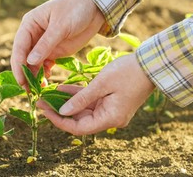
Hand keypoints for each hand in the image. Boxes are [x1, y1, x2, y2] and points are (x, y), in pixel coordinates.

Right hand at [11, 0, 104, 85]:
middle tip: (28, 91)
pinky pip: (44, 66)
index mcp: (30, 24)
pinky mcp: (53, 51)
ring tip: (38, 90)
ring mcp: (43, 45)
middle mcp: (33, 35)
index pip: (19, 47)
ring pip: (33, 64)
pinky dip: (44, 74)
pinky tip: (47, 82)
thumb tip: (29, 62)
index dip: (18, 64)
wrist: (94, 7)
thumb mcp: (61, 26)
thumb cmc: (75, 9)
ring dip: (34, 76)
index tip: (21, 80)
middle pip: (23, 58)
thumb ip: (46, 44)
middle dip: (24, 74)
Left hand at [38, 54, 154, 135]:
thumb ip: (81, 98)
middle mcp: (110, 118)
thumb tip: (62, 111)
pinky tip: (61, 89)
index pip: (79, 128)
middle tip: (41, 101)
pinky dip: (77, 96)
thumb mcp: (101, 84)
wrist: (151, 64)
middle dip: (60, 111)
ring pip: (83, 110)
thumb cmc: (128, 72)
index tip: (44, 111)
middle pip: (80, 120)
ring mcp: (110, 109)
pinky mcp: (110, 100)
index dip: (60, 121)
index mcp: (110, 118)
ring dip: (66, 103)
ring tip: (47, 95)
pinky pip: (90, 101)